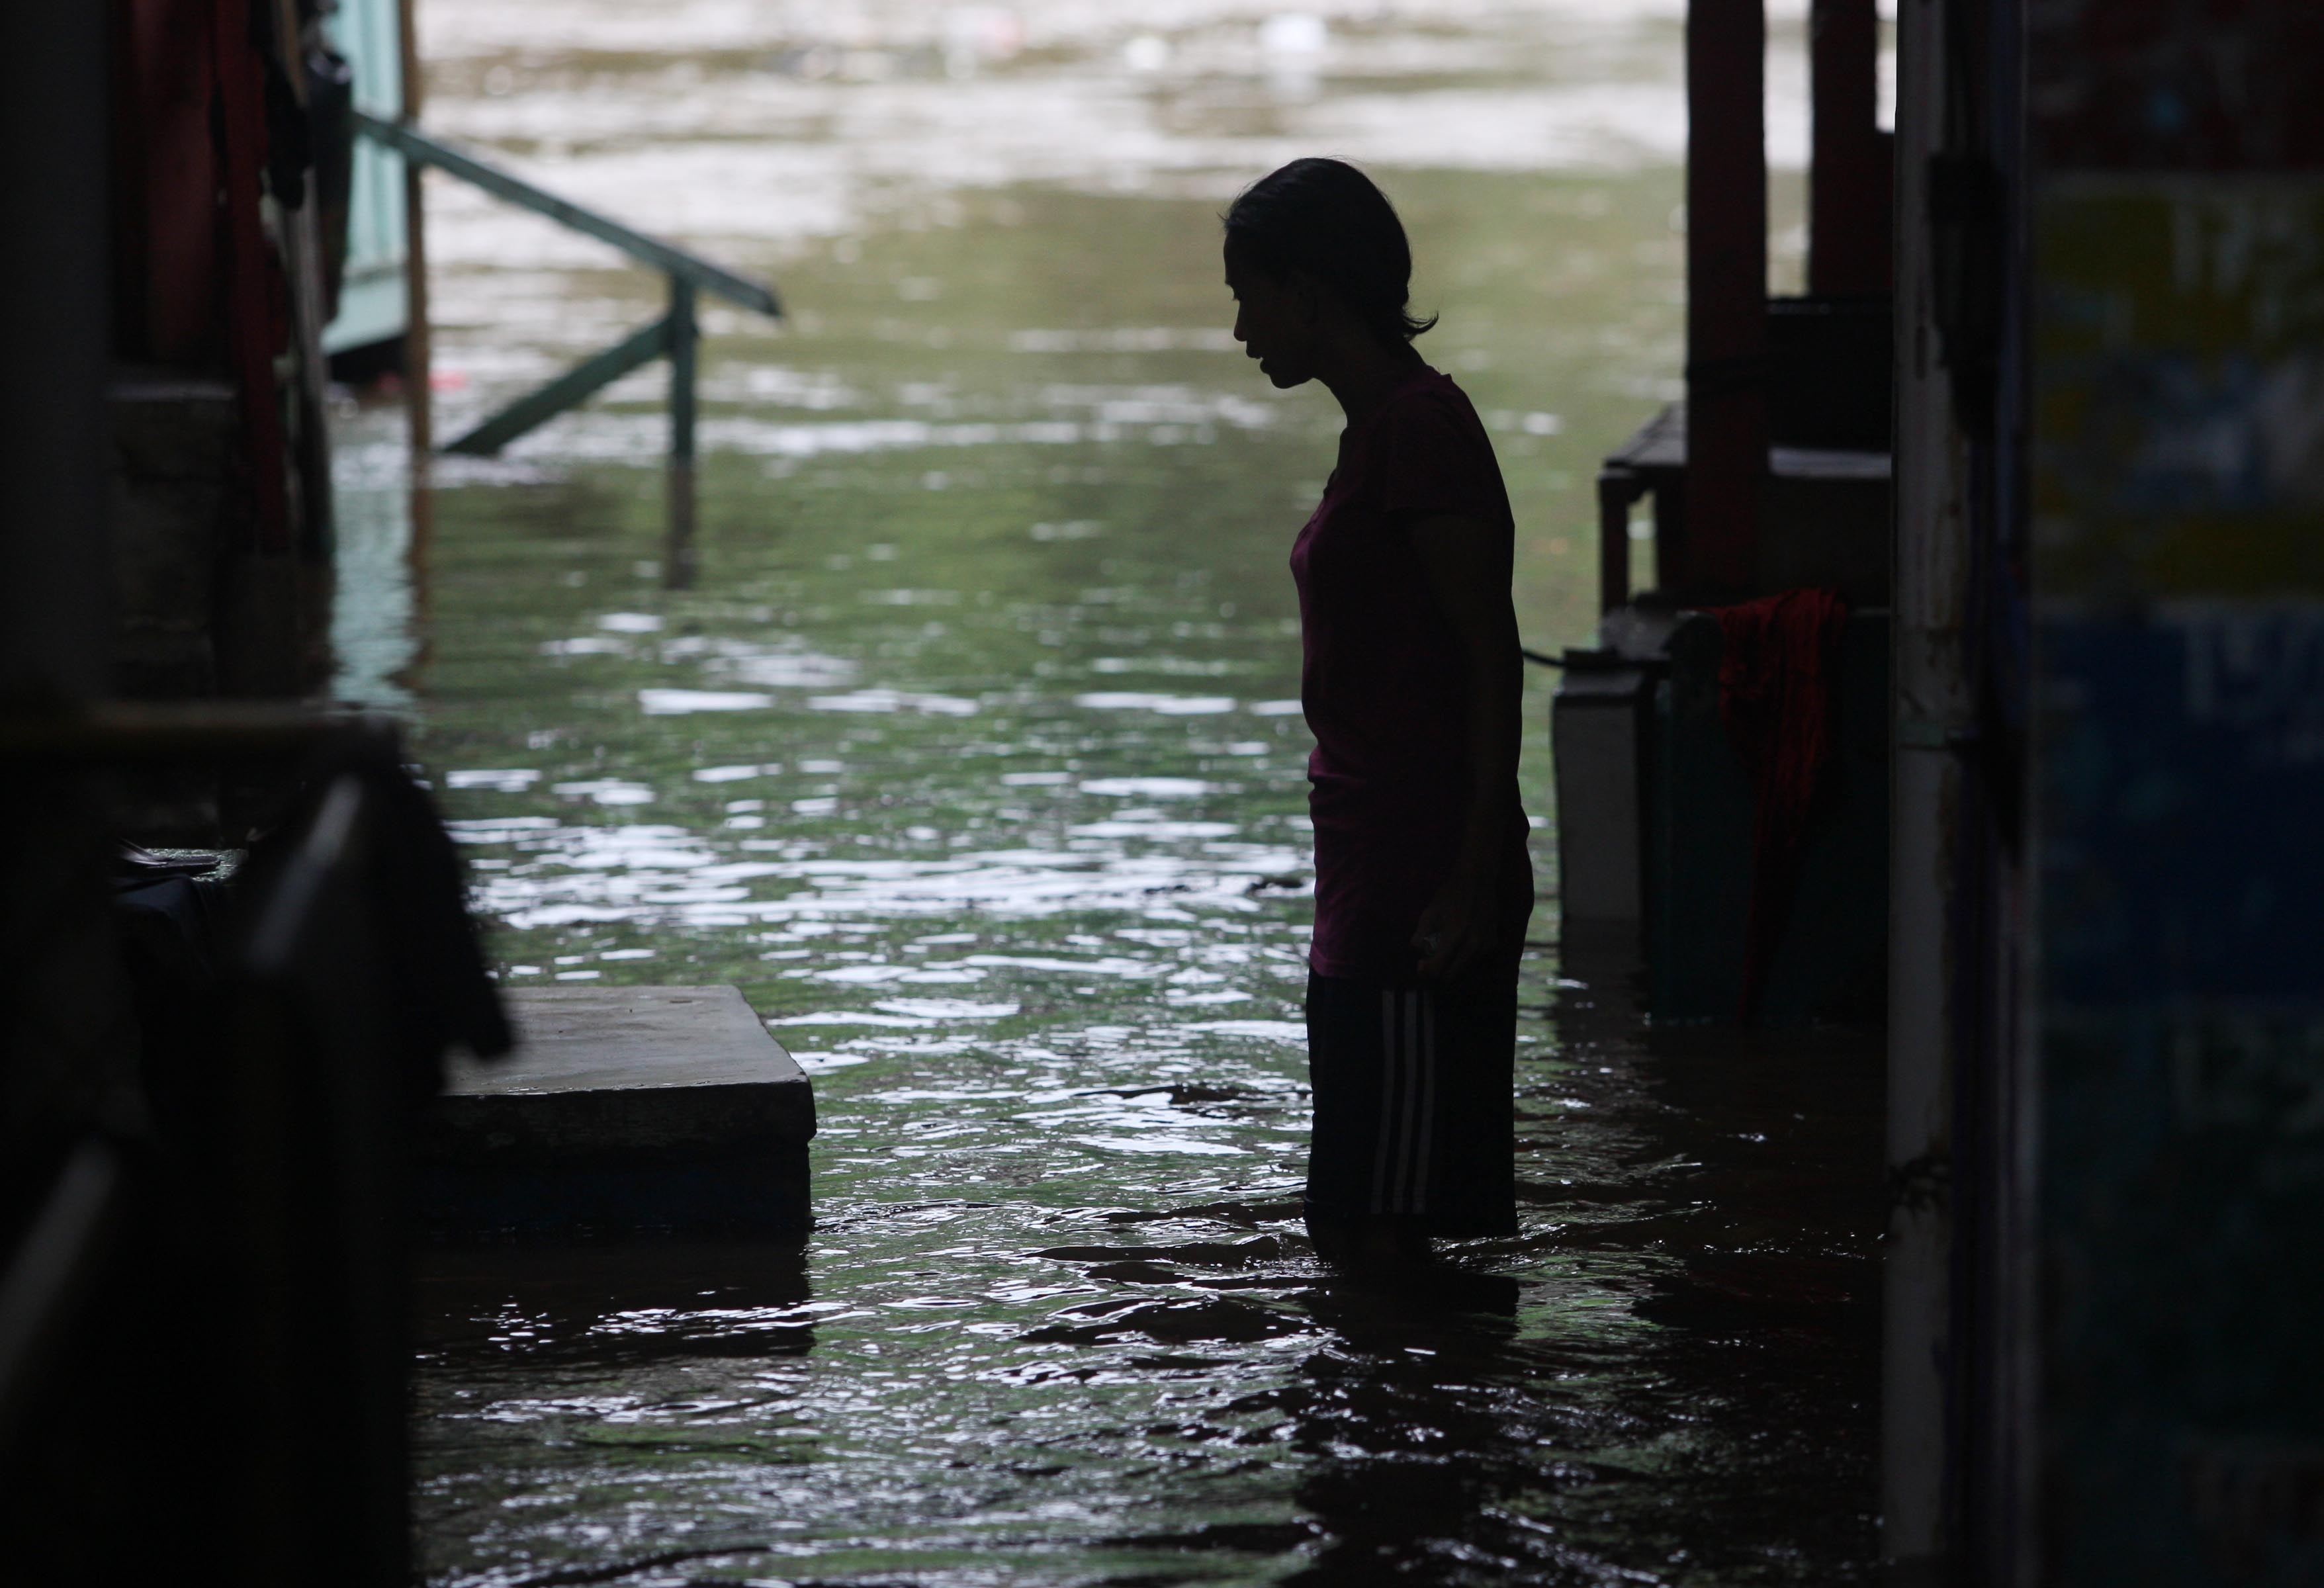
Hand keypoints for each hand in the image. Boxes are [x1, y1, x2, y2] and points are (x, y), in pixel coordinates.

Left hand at [1411, 866, 1498, 982]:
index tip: (1421, 965)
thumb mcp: (1429, 913)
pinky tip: (1462, 942)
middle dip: (1439, 971)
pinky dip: (1466, 955)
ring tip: (1447, 949)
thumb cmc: (1449, 895)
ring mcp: (1485, 945)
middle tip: (1431, 961)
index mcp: (1454, 937)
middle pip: (1452, 975)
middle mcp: (1472, 945)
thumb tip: (1418, 953)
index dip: (1426, 971)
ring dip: (1453, 964)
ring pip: (1464, 967)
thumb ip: (1420, 936)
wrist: (1477, 880)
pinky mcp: (1494, 942)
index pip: (1438, 968)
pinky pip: (1476, 958)